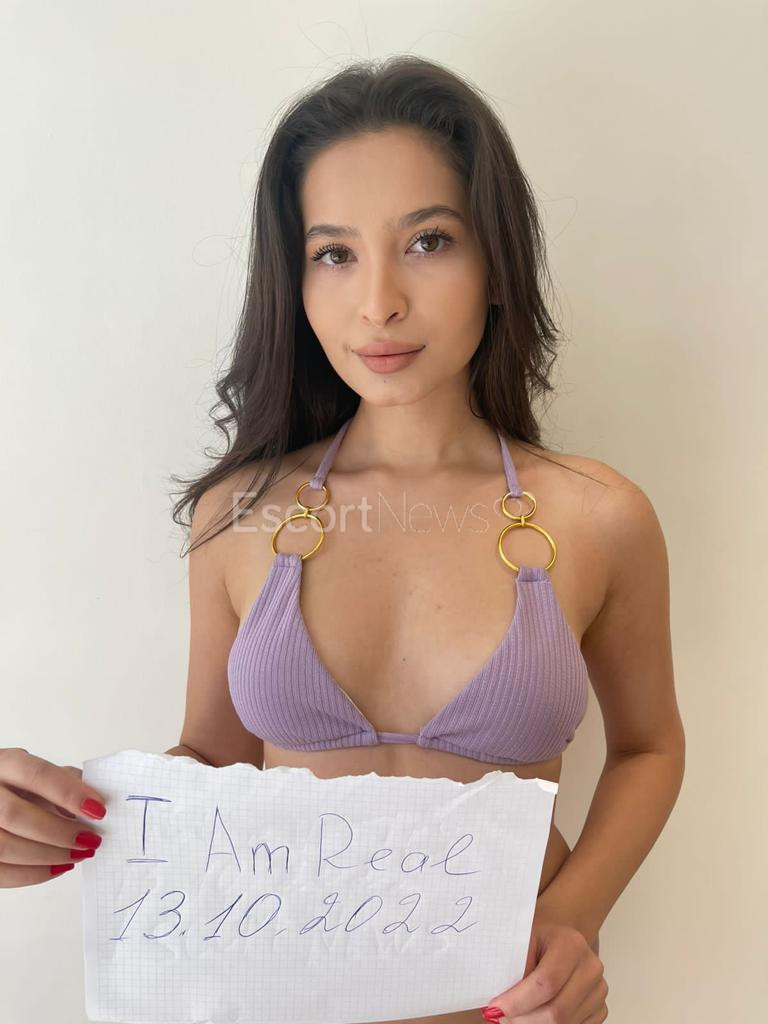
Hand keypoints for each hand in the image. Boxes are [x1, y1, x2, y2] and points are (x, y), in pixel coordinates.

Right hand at [0, 747, 107, 887]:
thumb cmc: (14, 785)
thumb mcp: (37, 771)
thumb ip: (64, 780)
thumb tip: (97, 799)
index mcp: (3, 764)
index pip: (35, 774)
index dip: (68, 793)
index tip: (97, 809)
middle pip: (15, 815)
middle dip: (59, 832)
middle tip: (91, 839)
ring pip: (5, 846)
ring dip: (49, 856)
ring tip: (78, 854)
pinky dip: (32, 874)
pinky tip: (57, 866)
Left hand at [482, 907, 608, 1021]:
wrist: (560, 935)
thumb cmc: (538, 937)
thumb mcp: (523, 940)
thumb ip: (514, 967)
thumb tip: (499, 1004)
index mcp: (571, 944)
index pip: (545, 983)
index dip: (519, 1001)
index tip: (496, 1008)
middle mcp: (591, 967)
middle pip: (557, 1011)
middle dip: (524, 1019)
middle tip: (501, 1017)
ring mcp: (599, 990)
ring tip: (515, 1016)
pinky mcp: (600, 1008)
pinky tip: (534, 1016)